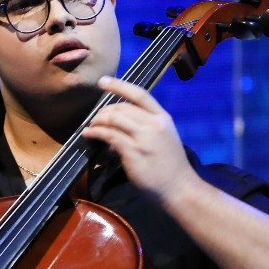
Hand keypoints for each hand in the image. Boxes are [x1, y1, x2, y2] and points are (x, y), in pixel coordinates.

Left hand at [83, 76, 201, 203]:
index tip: (103, 81)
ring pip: (113, 119)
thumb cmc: (170, 165)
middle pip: (121, 107)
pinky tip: (89, 135)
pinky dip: (96, 133)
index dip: (119, 86)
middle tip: (95, 119)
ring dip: (97, 122)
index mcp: (163, 118)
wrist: (179, 187)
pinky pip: (109, 136)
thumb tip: (120, 123)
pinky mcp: (133, 151)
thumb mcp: (164, 138)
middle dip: (104, 111)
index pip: (140, 95)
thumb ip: (146, 126)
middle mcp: (154, 124)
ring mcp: (144, 138)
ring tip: (90, 128)